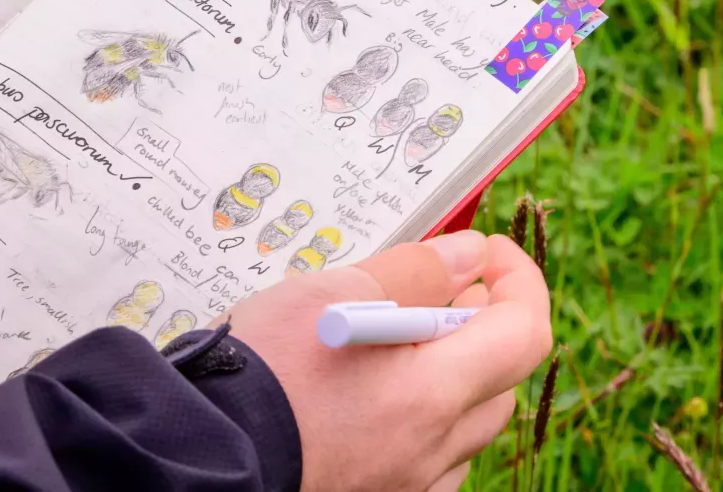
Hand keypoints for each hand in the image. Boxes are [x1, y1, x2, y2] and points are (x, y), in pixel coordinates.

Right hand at [225, 230, 551, 491]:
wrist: (198, 452)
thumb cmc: (260, 371)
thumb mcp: (333, 294)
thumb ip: (414, 272)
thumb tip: (467, 257)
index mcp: (430, 395)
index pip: (524, 333)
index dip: (519, 281)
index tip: (488, 253)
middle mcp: (429, 450)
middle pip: (500, 382)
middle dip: (484, 327)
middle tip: (442, 289)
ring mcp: (405, 482)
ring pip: (465, 428)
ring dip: (454, 378)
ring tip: (400, 343)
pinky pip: (429, 463)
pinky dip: (422, 423)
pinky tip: (379, 399)